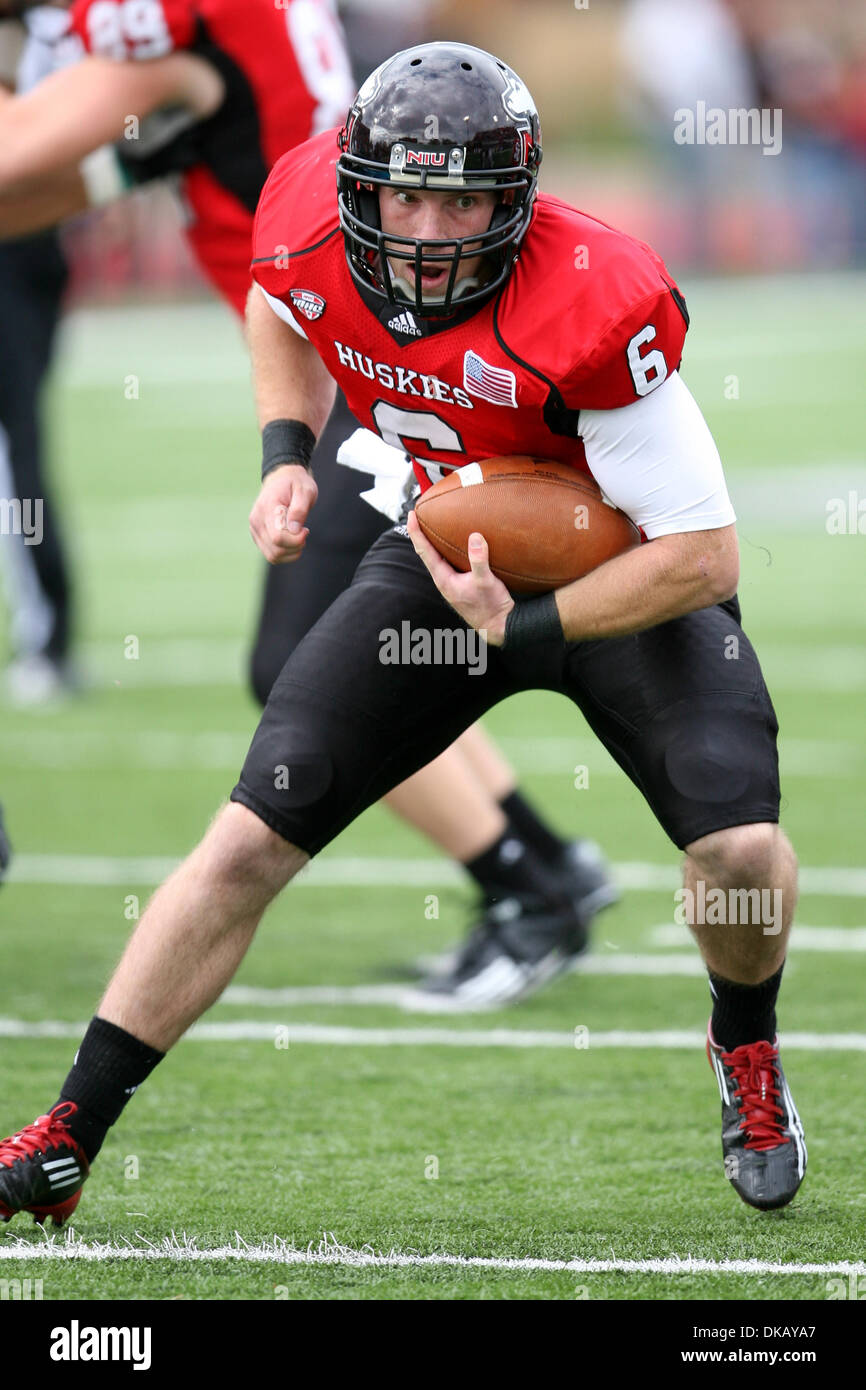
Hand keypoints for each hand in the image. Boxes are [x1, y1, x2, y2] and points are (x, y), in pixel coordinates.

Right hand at [249, 464, 317, 563]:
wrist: (281, 479)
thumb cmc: (295, 483)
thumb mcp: (305, 490)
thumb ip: (300, 508)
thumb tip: (295, 529)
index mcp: (267, 508)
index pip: (278, 537)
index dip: (296, 540)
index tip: (306, 530)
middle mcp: (256, 520)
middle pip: (276, 550)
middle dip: (296, 546)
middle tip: (305, 531)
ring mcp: (255, 530)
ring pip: (273, 556)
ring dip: (292, 552)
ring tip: (299, 536)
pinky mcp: (258, 536)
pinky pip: (272, 555)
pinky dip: (286, 554)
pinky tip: (293, 541)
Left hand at [407, 509, 514, 646]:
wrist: (499, 626)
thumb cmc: (491, 606)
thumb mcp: (486, 581)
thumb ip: (479, 560)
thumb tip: (475, 536)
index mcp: (444, 579)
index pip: (424, 551)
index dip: (416, 532)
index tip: (411, 514)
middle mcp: (444, 580)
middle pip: (427, 553)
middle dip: (422, 533)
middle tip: (418, 514)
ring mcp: (452, 583)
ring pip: (438, 557)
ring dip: (434, 541)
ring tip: (433, 524)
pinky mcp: (462, 583)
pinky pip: (450, 562)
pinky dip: (448, 549)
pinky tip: (457, 543)